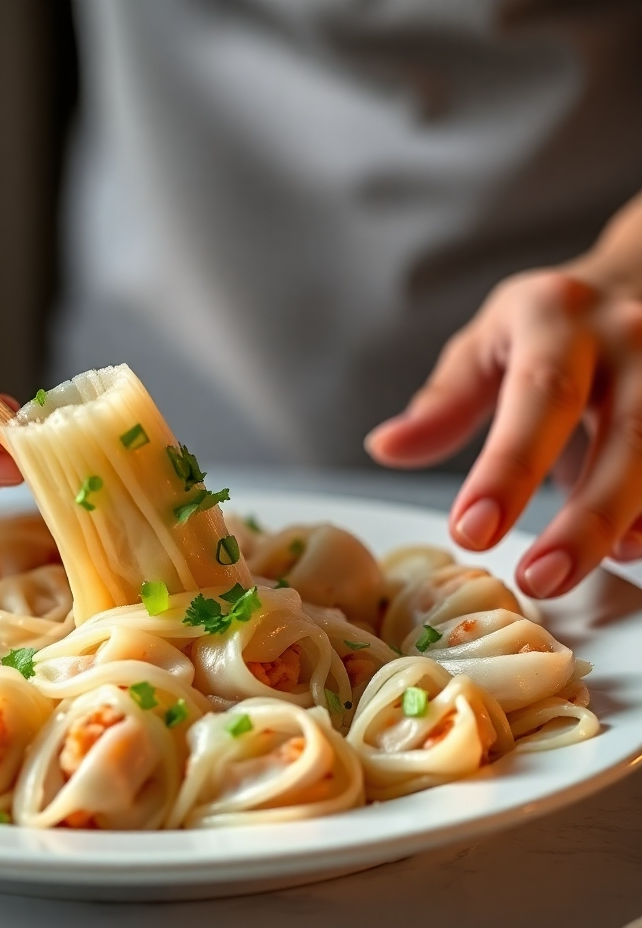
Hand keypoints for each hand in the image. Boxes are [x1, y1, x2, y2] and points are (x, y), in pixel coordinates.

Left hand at [365, 266, 641, 598]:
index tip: (471, 531)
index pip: (540, 397)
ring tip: (577, 574)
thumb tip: (385, 448)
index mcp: (559, 318)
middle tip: (538, 579)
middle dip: (584, 519)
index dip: (508, 469)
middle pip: (626, 435)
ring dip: (629, 522)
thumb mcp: (487, 343)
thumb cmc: (549, 325)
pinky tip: (631, 550)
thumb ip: (444, 402)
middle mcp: (631, 336)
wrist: (641, 275)